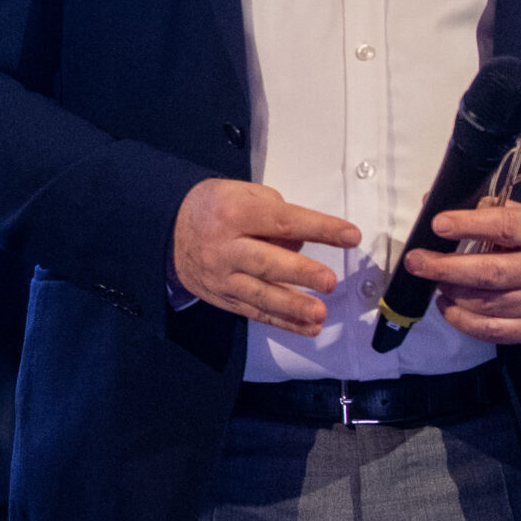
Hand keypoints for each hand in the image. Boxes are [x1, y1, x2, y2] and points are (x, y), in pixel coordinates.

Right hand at [173, 178, 361, 336]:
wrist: (169, 231)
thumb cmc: (214, 207)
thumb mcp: (241, 193)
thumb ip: (275, 212)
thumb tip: (304, 243)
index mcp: (233, 212)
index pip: (281, 220)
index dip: (318, 228)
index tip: (350, 235)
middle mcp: (225, 246)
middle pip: (265, 261)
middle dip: (299, 273)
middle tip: (329, 281)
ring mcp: (222, 276)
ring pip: (259, 294)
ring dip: (292, 306)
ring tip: (319, 314)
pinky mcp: (222, 298)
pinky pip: (254, 313)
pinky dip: (282, 323)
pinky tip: (308, 328)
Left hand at [407, 202, 520, 342]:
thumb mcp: (517, 214)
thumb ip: (479, 209)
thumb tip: (430, 202)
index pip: (506, 227)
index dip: (469, 226)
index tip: (438, 224)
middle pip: (492, 273)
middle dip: (447, 268)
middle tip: (415, 262)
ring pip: (487, 304)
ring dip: (453, 293)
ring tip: (434, 281)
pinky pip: (492, 330)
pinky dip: (462, 321)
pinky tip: (446, 305)